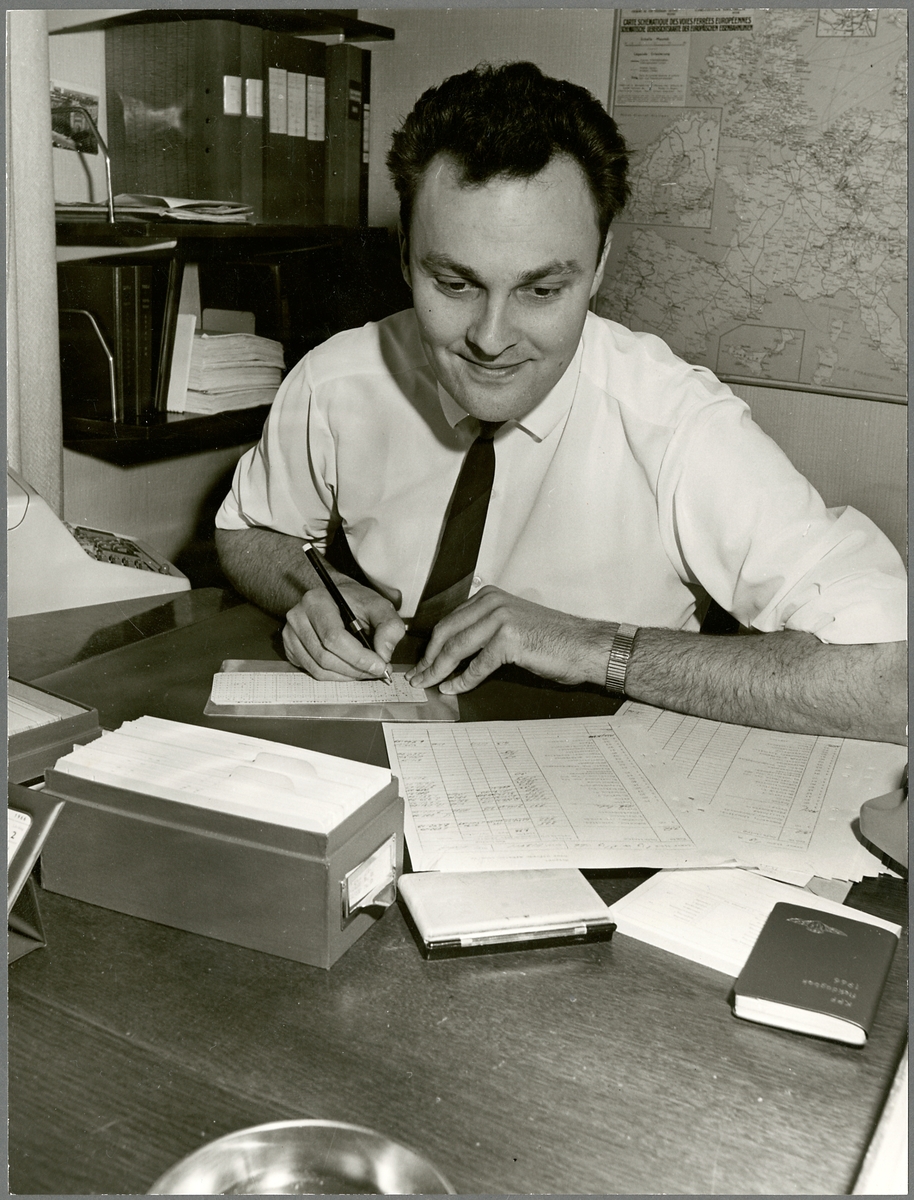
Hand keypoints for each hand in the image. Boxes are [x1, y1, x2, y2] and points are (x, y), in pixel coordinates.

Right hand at [282, 582, 405, 680]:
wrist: (337, 599)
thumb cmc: (356, 602)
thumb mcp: (380, 606)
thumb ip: (389, 627)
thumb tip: (384, 654)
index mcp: (317, 601)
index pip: (334, 638)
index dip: (359, 657)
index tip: (380, 666)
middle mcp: (298, 617)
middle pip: (325, 657)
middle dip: (356, 669)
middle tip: (377, 670)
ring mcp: (290, 635)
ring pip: (319, 669)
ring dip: (347, 676)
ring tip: (366, 670)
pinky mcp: (291, 649)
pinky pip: (313, 671)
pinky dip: (335, 676)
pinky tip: (350, 668)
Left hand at [406, 585, 612, 693]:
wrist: (584, 646)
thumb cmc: (553, 640)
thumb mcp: (512, 625)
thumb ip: (484, 630)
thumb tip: (454, 652)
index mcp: (490, 597)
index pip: (449, 622)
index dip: (432, 645)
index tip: (422, 663)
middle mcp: (492, 602)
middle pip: (446, 633)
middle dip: (429, 659)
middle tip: (417, 677)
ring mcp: (500, 619)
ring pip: (456, 648)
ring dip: (438, 670)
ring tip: (428, 684)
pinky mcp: (509, 639)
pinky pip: (477, 665)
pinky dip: (463, 680)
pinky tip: (454, 688)